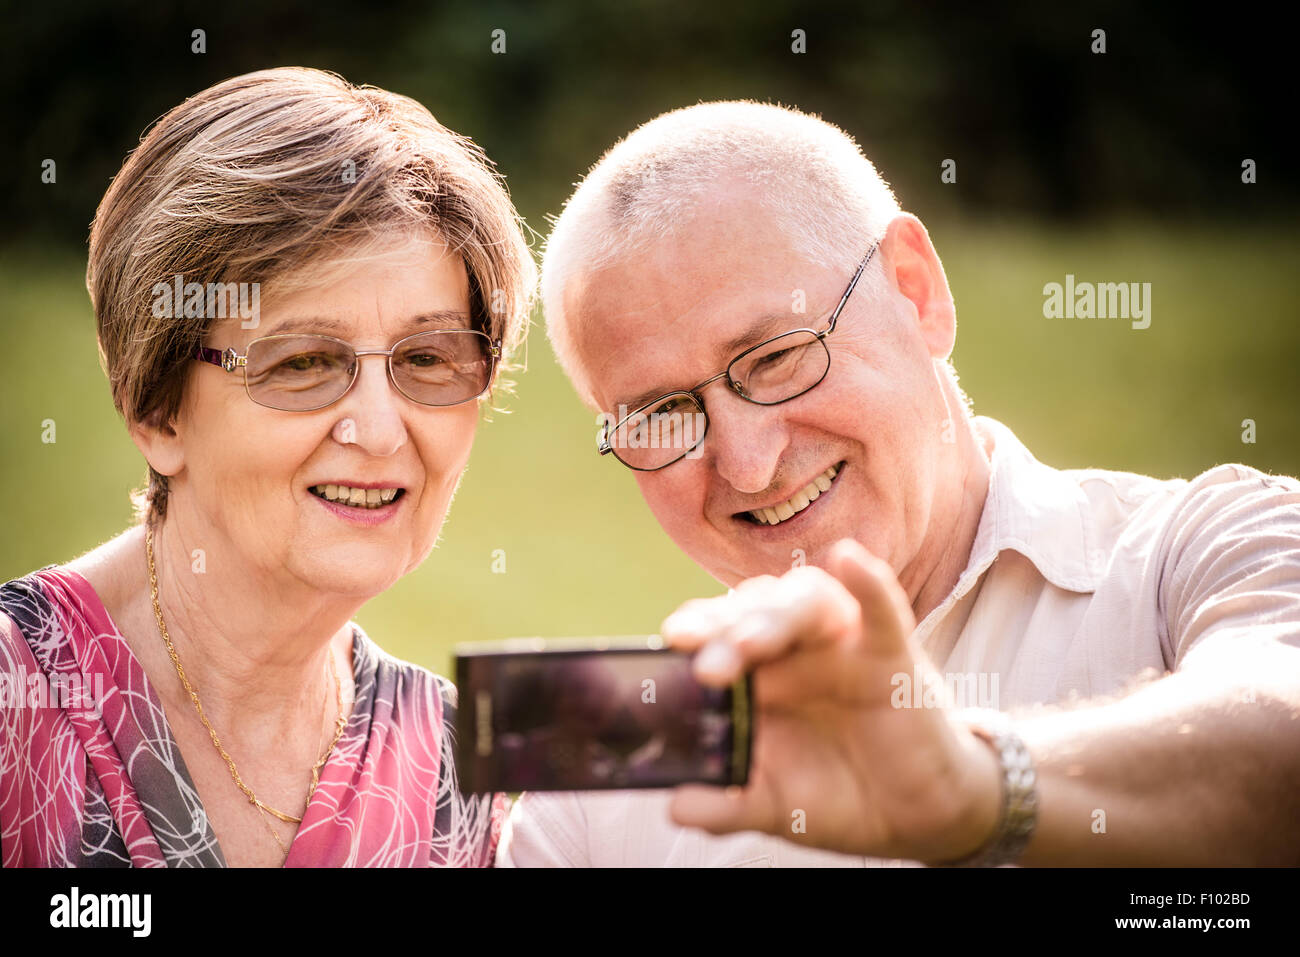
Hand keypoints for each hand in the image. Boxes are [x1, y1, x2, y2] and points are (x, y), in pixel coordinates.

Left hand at [661, 538, 1001, 862]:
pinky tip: (850, 561)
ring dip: (775, 615)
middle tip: (704, 664)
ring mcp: (843, 645)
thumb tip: (675, 808)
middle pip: (752, 614)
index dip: (694, 633)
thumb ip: (727, 805)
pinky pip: (881, 610)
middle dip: (724, 630)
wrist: (913, 816)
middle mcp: (794, 649)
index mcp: (757, 675)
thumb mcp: (776, 806)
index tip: (669, 642)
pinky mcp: (893, 655)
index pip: (716, 635)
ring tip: (748, 641)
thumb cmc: (836, 793)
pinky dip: (868, 584)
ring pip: (805, 602)